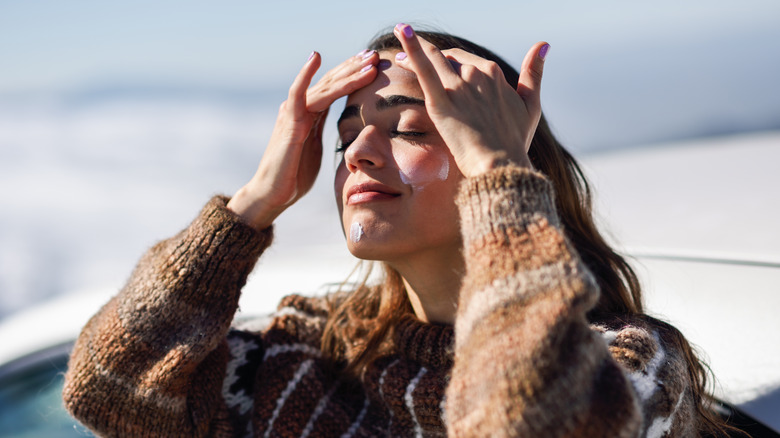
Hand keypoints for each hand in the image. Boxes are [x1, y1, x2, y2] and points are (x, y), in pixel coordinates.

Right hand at [228, 50, 378, 229]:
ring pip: (324, 86)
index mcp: (310, 114)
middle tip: (375, 54)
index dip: (354, 74)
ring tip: (367, 61)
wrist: (273, 194)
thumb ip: (324, 133)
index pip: (335, 88)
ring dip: (347, 73)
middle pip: (331, 81)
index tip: (374, 64)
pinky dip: (305, 74)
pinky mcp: (289, 123)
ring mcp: (293, 113)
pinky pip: (298, 94)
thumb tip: (342, 130)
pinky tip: (316, 57)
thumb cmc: (294, 175)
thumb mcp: (316, 149)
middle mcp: (301, 108)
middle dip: (354, 67)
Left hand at [392, 24, 547, 176]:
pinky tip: (401, 31)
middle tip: (407, 53)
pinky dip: (412, 48)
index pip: (466, 60)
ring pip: (433, 59)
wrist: (500, 165)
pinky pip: (424, 69)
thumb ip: (534, 73)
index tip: (438, 61)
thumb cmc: (515, 141)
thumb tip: (543, 45)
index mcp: (494, 74)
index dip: (450, 59)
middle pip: (447, 59)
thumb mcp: (531, 105)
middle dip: (429, 53)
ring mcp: (458, 87)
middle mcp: (476, 74)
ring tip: (400, 36)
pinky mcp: (441, 102)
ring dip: (414, 46)